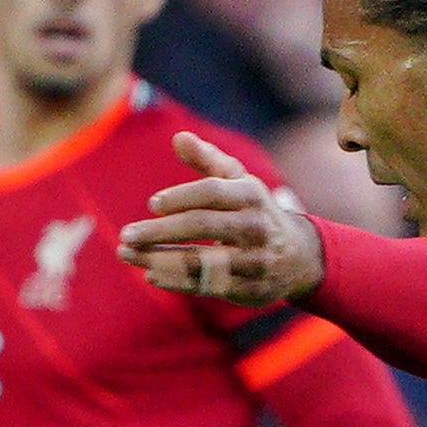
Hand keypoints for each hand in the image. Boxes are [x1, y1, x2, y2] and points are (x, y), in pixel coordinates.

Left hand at [117, 131, 325, 305]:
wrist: (300, 257)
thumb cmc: (255, 212)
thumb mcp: (240, 183)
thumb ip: (209, 160)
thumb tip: (179, 138)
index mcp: (252, 196)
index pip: (213, 192)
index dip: (181, 197)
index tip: (152, 204)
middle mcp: (257, 228)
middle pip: (203, 225)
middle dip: (160, 231)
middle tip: (126, 234)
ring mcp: (255, 261)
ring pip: (201, 260)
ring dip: (159, 259)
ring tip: (127, 254)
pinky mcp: (250, 289)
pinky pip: (208, 286)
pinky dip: (176, 282)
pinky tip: (151, 275)